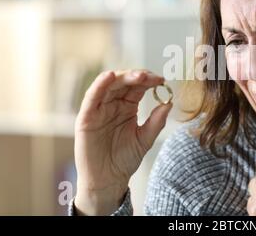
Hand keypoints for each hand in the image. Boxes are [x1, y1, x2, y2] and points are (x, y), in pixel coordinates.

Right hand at [74, 70, 171, 214]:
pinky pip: (91, 97)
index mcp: (128, 106)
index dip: (149, 80)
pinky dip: (99, 85)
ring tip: (138, 75)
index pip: (138, 86)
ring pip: (109, 85)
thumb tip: (169, 102)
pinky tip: (109, 76)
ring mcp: (99, 109)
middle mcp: (113, 104)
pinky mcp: (86, 117)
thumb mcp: (145, 139)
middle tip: (152, 77)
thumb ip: (156, 121)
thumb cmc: (125, 159)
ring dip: (123, 77)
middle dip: (138, 76)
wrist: (108, 180)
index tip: (162, 80)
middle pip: (124, 82)